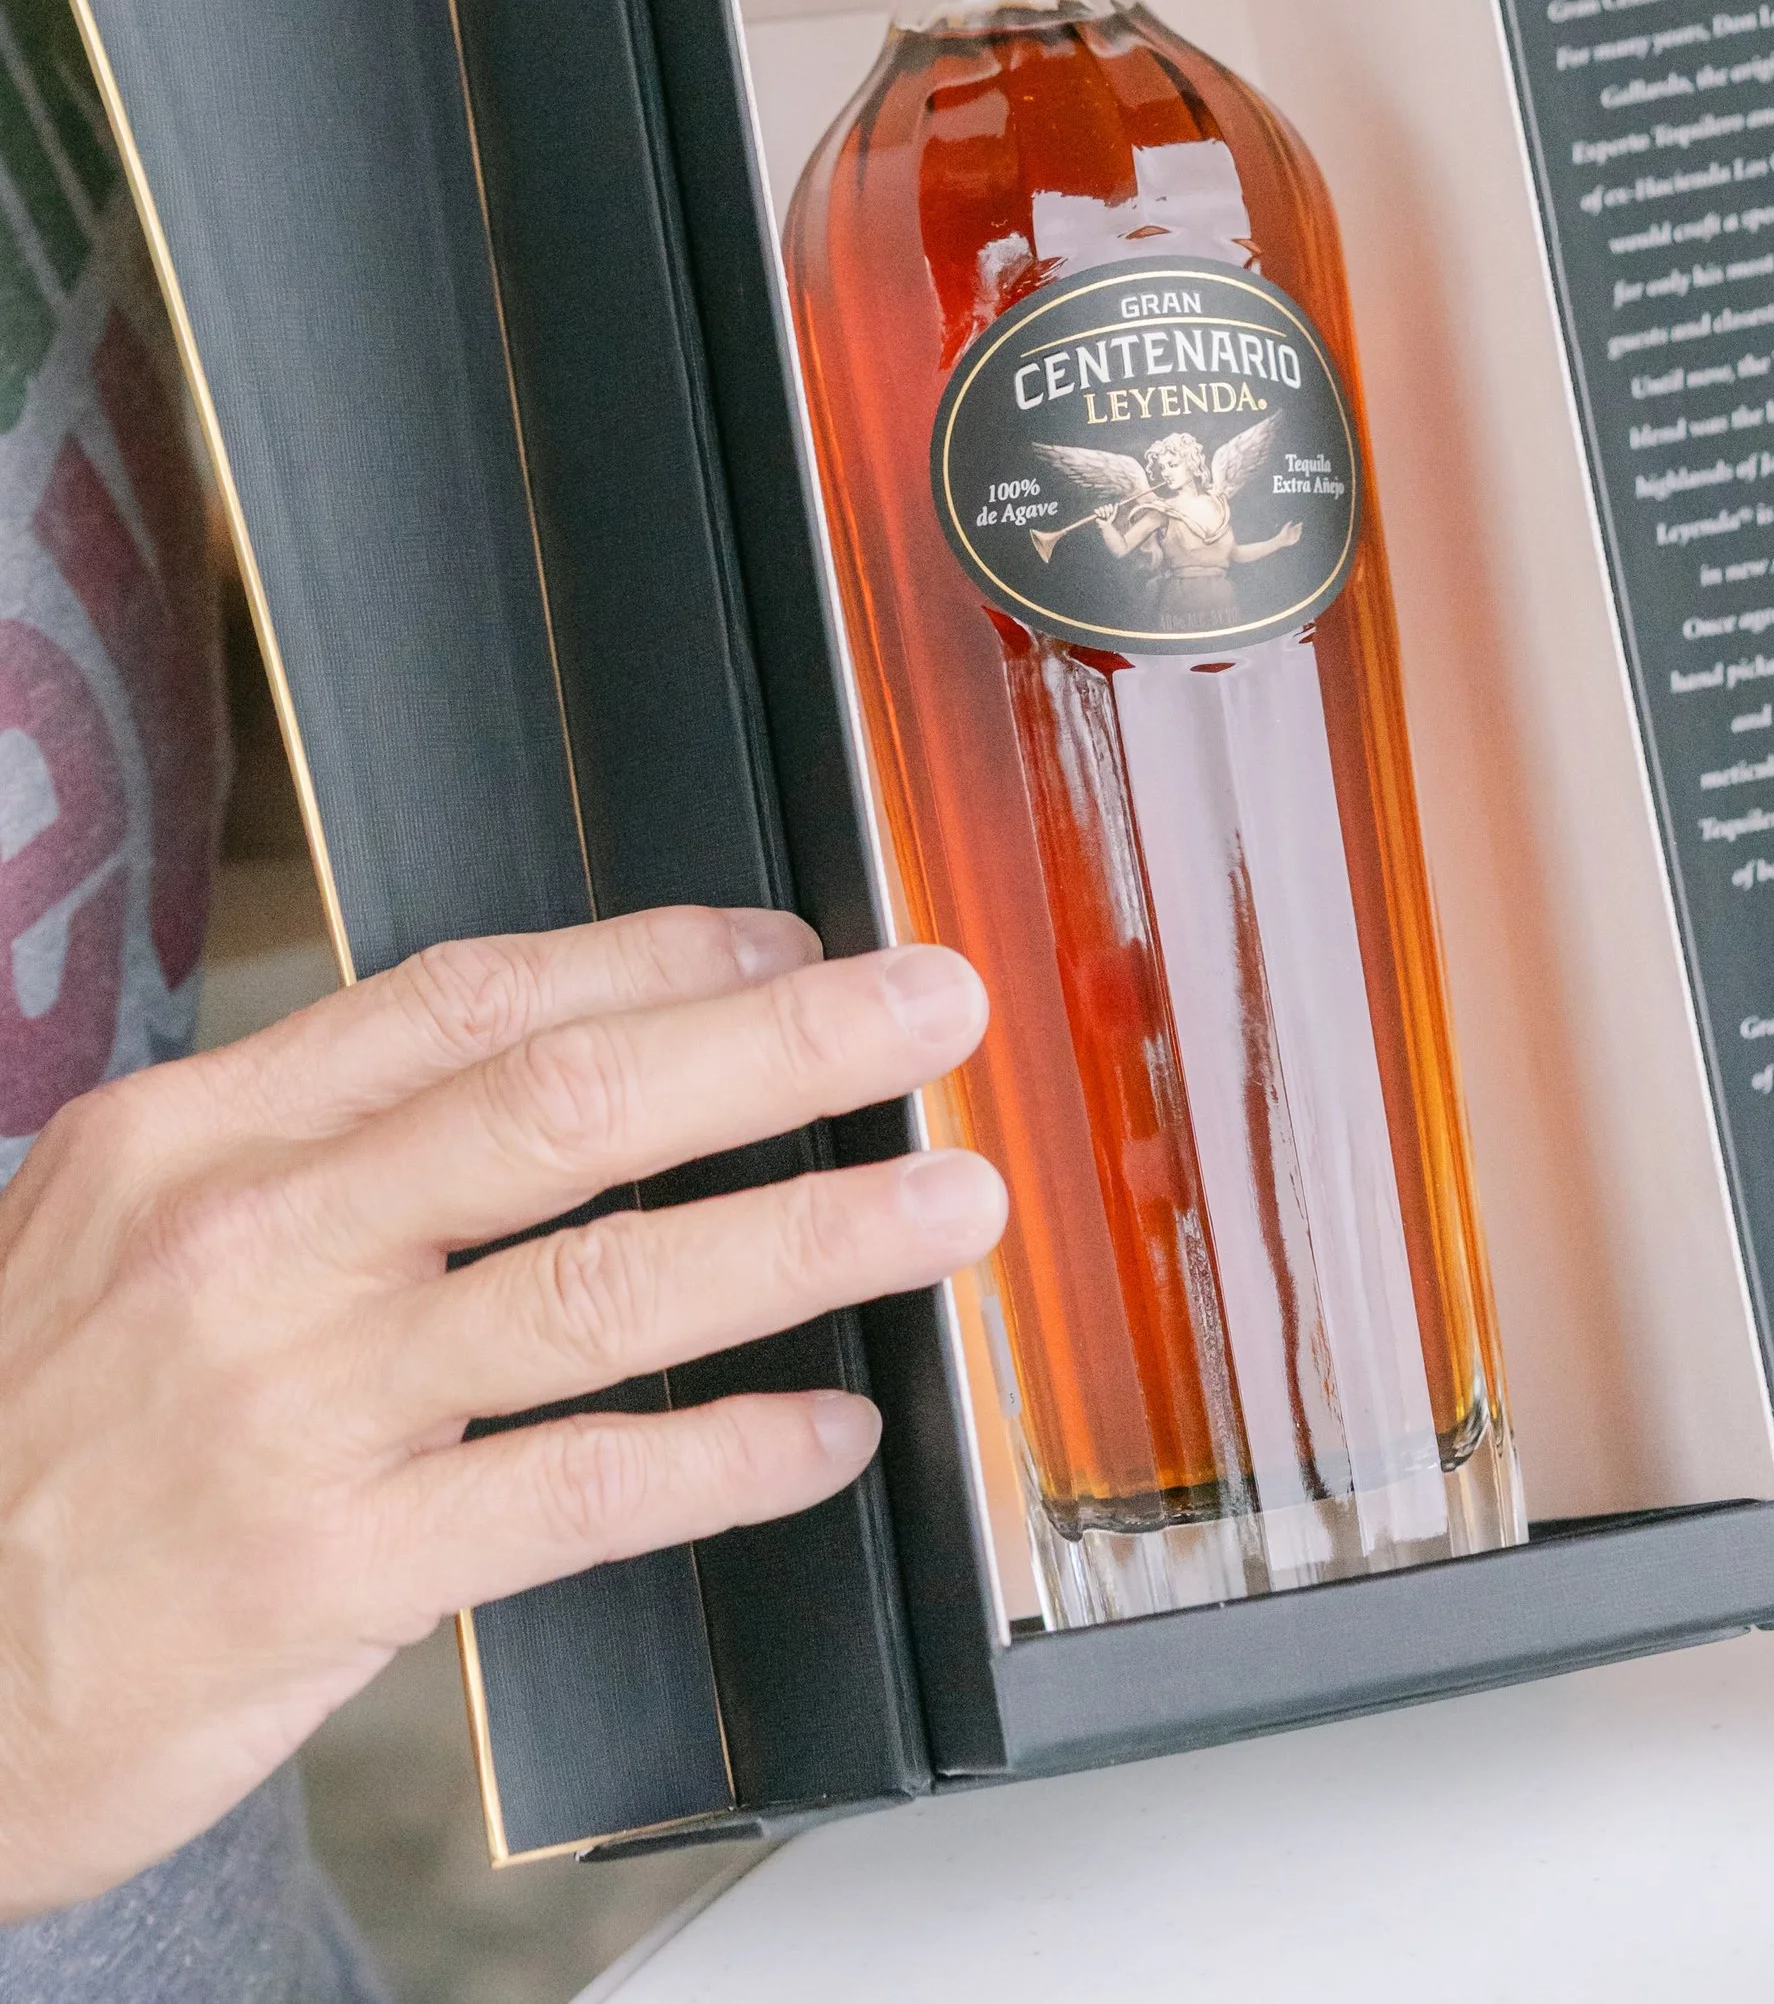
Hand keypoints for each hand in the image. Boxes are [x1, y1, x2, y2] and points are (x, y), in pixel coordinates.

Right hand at [0, 905, 999, 1918]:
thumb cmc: (33, 1444)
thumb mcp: (119, 1236)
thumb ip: (310, 1150)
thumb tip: (531, 1066)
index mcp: (200, 1136)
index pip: (469, 999)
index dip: (654, 959)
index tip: (788, 943)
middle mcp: (254, 1246)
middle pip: (564, 1105)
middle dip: (776, 1046)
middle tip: (929, 1011)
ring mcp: (297, 1407)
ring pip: (599, 1287)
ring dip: (800, 1235)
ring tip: (942, 1203)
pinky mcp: (330, 1570)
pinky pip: (574, 1493)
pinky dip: (721, 1459)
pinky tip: (828, 1435)